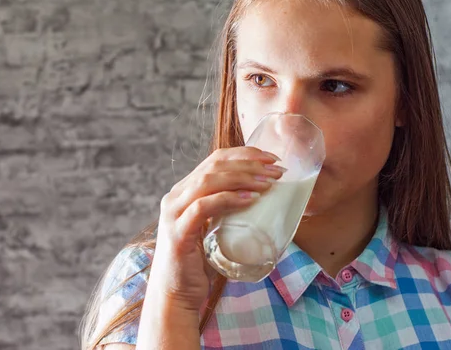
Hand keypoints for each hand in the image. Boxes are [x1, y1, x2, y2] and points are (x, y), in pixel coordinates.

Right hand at [148, 146, 284, 311]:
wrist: (175, 295)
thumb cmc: (198, 263)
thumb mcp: (213, 228)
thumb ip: (226, 211)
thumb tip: (262, 199)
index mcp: (184, 191)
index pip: (215, 160)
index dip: (244, 154)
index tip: (271, 158)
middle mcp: (175, 197)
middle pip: (213, 166)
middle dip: (249, 164)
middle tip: (276, 171)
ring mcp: (174, 214)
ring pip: (208, 181)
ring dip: (242, 178)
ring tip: (268, 184)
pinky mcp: (178, 233)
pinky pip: (203, 207)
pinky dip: (228, 199)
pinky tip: (250, 199)